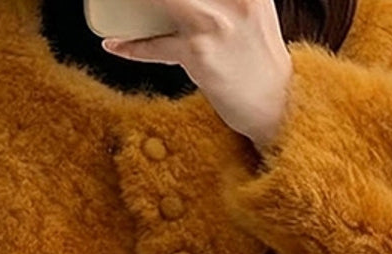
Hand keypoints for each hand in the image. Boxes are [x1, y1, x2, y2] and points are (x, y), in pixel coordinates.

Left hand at [101, 0, 292, 151]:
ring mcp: (214, 24)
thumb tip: (176, 4)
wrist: (276, 105)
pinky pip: (155, 46)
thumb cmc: (259, 60)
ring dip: (133, 0)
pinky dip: (131, 46)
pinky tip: (114, 42)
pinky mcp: (197, 54)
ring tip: (115, 1)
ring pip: (161, 0)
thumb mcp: (253, 11)